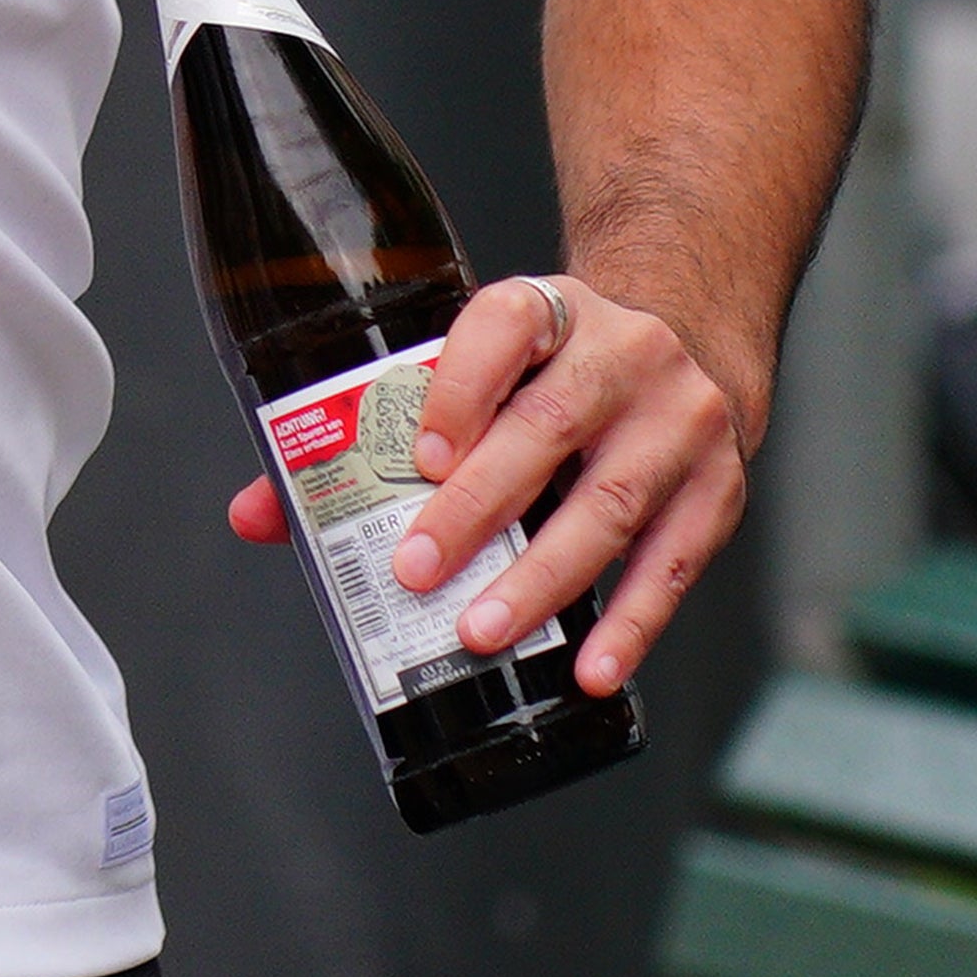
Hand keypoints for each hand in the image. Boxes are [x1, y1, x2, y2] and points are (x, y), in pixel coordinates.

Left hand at [225, 270, 748, 699]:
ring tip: (482, 631)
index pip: (500, 328)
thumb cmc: (552, 371)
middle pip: (546, 429)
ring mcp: (681, 421)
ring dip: (543, 577)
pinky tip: (591, 668)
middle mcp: (623, 354)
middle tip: (418, 570)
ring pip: (611, 502)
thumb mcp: (478, 366)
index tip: (420, 458)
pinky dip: (632, 623)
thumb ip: (373, 433)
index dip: (458, 391)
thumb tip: (256, 513)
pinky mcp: (719, 488)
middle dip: (477, 507)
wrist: (688, 342)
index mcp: (547, 309)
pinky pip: (674, 562)